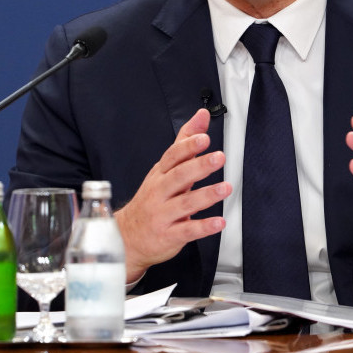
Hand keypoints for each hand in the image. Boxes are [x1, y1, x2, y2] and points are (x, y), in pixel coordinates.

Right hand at [115, 108, 230, 282]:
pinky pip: (187, 230)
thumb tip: (201, 116)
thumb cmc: (152, 198)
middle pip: (179, 176)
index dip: (188, 146)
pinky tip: (219, 222)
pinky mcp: (169, 235)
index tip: (203, 138)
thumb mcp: (165, 169)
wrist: (127, 236)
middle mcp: (160, 192)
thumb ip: (185, 142)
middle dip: (199, 166)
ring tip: (225, 188)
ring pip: (185, 203)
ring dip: (207, 195)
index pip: (172, 156)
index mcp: (160, 174)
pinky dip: (204, 226)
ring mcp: (163, 214)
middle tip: (219, 157)